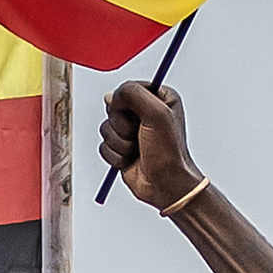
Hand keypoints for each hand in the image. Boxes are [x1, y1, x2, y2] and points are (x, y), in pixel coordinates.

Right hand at [97, 79, 199, 209]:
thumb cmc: (168, 151)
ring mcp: (132, 131)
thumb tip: (111, 96)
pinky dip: (115, 155)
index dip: (127, 102)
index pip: (128, 87)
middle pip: (113, 108)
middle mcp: (145, 112)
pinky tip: (130, 160)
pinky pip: (104, 146)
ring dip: (120, 142)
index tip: (138, 114)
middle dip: (122, 125)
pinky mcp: (122, 148)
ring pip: (106, 128)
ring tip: (137, 150)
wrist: (167, 185)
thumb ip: (132, 93)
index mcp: (159, 98)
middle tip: (139, 135)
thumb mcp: (156, 113)